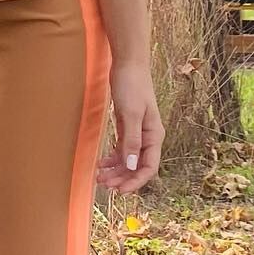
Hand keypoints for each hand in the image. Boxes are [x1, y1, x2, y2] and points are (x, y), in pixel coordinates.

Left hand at [97, 58, 164, 194]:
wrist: (128, 64)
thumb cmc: (132, 86)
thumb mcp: (131, 114)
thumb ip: (131, 140)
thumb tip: (133, 165)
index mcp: (154, 136)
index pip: (148, 167)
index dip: (135, 182)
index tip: (120, 191)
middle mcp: (148, 137)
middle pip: (137, 167)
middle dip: (122, 178)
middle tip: (103, 184)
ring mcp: (137, 132)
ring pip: (128, 159)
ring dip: (115, 170)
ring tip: (99, 176)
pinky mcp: (127, 126)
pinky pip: (121, 149)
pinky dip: (112, 158)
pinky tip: (102, 162)